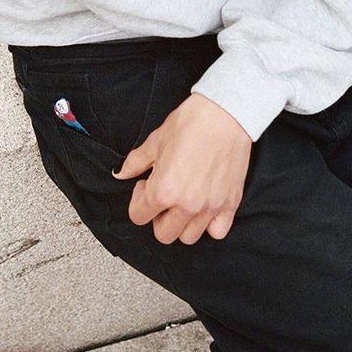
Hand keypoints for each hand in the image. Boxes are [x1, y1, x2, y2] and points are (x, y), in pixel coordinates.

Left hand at [114, 93, 251, 244]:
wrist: (226, 114)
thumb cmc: (192, 124)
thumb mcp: (155, 141)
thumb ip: (136, 163)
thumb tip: (121, 174)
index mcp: (163, 191)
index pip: (138, 217)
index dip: (138, 202)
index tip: (145, 186)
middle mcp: (186, 205)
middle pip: (164, 234)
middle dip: (158, 218)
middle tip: (164, 199)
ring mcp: (209, 207)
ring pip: (189, 237)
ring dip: (183, 224)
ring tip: (184, 204)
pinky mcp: (230, 204)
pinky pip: (217, 232)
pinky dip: (210, 226)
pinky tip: (205, 209)